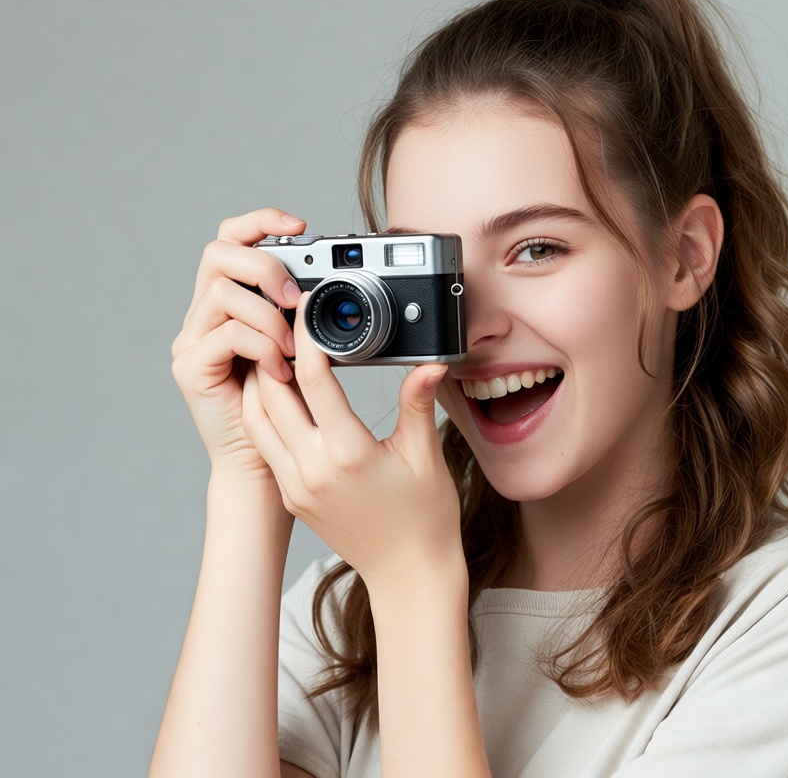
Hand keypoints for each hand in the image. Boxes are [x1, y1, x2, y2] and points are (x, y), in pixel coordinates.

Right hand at [171, 208, 305, 478]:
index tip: (300, 226)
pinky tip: (280, 369)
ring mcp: (193, 340)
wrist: (268, 463)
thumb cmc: (292, 407)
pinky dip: (260, 346)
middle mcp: (204, 314)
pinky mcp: (191, 369)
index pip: (231, 240)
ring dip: (268, 314)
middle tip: (296, 297)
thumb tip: (328, 283)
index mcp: (232, 301)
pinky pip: (225, 334)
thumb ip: (304, 315)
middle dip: (264, 265)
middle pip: (217, 253)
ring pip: (223, 292)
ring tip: (293, 348)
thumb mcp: (305, 348)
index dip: (260, 222)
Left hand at [242, 298, 464, 591]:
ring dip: (261, 385)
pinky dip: (266, 415)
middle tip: (286, 327)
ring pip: (257, 420)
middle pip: (270, 394)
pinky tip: (283, 397)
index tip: (308, 313)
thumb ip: (418, 402)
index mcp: (347, 452)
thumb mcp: (424, 453)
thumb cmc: (424, 517)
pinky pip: (266, 446)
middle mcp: (312, 468)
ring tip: (278, 357)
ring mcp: (296, 485)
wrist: (408, 575)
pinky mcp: (291, 496)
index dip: (306, 339)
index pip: (312, 379)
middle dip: (273, 355)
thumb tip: (429, 363)